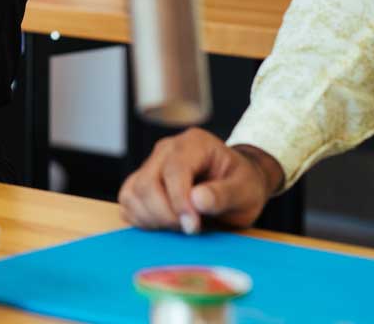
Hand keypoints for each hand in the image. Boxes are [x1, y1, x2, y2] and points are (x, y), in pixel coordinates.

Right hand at [119, 129, 280, 233]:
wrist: (236, 185)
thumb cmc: (243, 185)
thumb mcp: (245, 191)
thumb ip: (224, 195)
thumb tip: (197, 200)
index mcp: (194, 143)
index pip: (174, 170)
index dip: (179, 201)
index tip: (193, 227)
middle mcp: (167, 149)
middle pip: (147, 183)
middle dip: (165, 215)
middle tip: (189, 230)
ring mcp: (151, 164)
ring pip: (133, 193)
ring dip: (152, 219)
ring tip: (179, 226)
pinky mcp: (141, 182)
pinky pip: (128, 202)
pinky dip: (142, 219)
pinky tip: (165, 225)